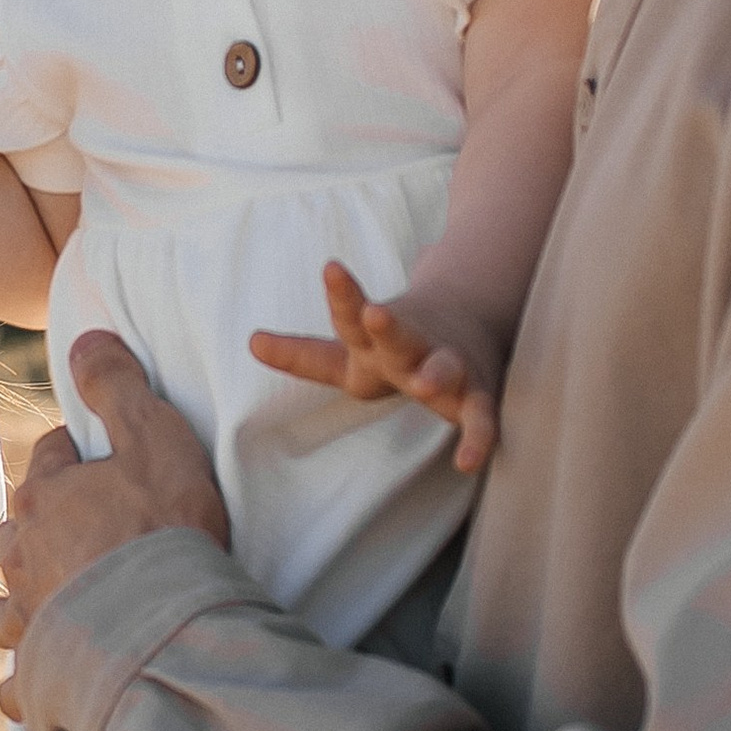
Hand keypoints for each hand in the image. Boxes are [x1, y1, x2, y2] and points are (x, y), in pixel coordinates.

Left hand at [0, 334, 229, 662]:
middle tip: (79, 536)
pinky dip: (27, 679)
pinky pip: (20, 680)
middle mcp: (22, 555)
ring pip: (6, 606)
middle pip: (19, 531)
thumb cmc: (162, 527)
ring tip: (48, 607)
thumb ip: (118, 384)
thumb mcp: (154, 436)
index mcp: (44, 496)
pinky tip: (42, 681)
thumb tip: (85, 338)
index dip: (79, 456)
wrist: (159, 628)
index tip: (101, 461)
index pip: (52, 459)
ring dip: (22, 604)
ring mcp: (27, 617)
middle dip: (41, 529)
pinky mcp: (37, 673)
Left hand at [252, 261, 507, 475]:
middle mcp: (410, 347)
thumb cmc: (396, 342)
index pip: (349, 317)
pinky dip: (477, 437)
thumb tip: (250, 342)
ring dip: (435, 373)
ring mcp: (447, 365)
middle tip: (374, 312)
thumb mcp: (351, 348)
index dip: (342, 296)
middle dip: (386, 326)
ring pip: (444, 367)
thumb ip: (304, 354)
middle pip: (396, 335)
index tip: (331, 267)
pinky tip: (467, 463)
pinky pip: (480, 416)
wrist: (471, 317)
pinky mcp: (477, 392)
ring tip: (423, 384)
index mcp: (373, 340)